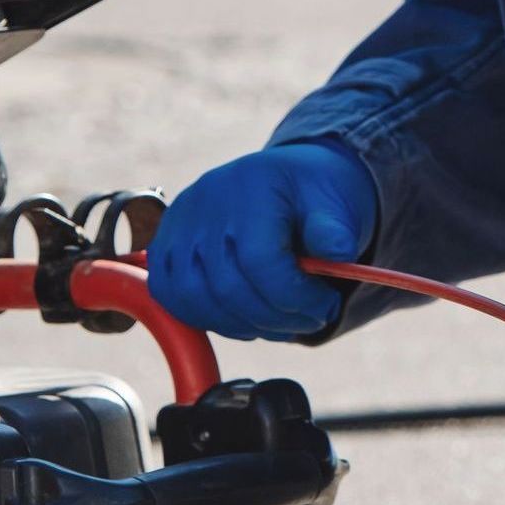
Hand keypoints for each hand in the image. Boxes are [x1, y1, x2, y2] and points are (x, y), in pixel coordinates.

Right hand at [147, 140, 379, 339]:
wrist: (287, 179)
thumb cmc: (314, 195)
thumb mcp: (340, 202)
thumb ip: (337, 230)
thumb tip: (338, 254)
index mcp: (253, 184)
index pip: (260, 259)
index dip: (294, 296)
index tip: (326, 307)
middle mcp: (207, 200)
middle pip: (227, 286)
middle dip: (275, 317)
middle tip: (310, 320)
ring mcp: (180, 222)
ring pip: (194, 298)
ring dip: (242, 324)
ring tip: (280, 321)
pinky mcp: (164, 243)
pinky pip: (171, 295)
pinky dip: (207, 317)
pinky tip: (245, 317)